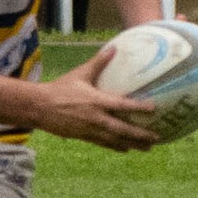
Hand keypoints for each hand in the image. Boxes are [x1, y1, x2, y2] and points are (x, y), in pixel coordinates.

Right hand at [36, 44, 158, 151]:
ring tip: (148, 148)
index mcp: (97, 101)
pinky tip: (126, 149)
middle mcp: (96, 118)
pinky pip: (104, 144)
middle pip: (123, 130)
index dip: (139, 108)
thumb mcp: (81, 73)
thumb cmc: (60, 88)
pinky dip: (117, 147)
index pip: (122, 105)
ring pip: (116, 140)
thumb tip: (113, 48)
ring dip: (133, 144)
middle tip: (157, 138)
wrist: (40, 107)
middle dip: (141, 135)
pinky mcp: (84, 137)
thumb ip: (99, 62)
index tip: (154, 109)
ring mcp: (91, 130)